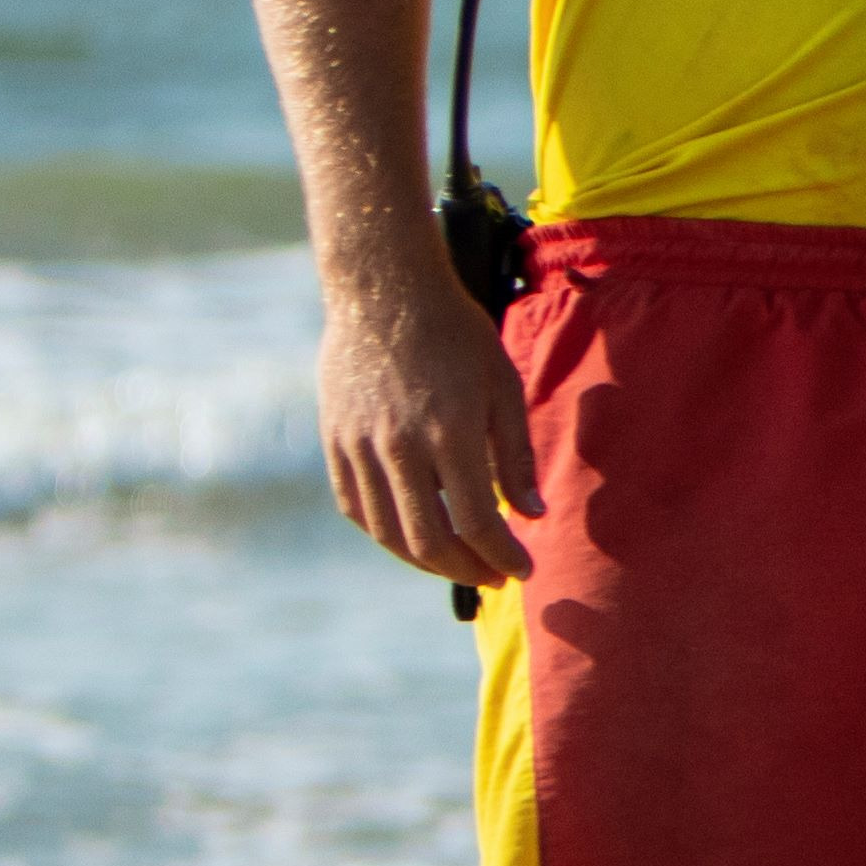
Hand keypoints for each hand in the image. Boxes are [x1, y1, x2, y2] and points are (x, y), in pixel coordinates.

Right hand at [318, 247, 539, 592]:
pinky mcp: (334, 442)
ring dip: (425, 561)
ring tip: (457, 562)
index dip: (503, 556)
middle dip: (467, 570)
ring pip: (388, 532)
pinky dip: (385, 534)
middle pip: (429, 540)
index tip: (523, 569)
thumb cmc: (455, 334)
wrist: (384, 290)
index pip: (479, 521)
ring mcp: (360, 446)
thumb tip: (531, 515)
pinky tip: (411, 537)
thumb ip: (515, 454)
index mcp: (450, 431)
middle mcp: (400, 446)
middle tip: (494, 576)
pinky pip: (356, 507)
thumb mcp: (502, 385)